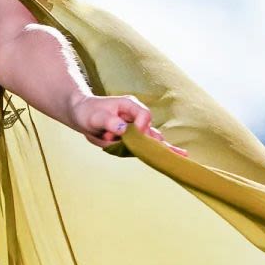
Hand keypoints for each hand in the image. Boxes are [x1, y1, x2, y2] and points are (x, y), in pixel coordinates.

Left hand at [70, 94, 188, 156]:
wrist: (82, 115)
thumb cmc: (88, 111)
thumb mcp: (96, 116)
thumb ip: (110, 122)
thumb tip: (123, 130)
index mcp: (130, 106)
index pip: (144, 116)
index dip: (141, 126)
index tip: (130, 134)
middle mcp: (136, 117)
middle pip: (153, 130)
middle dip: (163, 144)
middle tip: (181, 154)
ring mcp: (135, 129)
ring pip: (152, 140)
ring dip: (163, 150)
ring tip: (182, 156)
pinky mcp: (132, 139)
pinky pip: (145, 146)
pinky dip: (155, 153)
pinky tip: (171, 158)